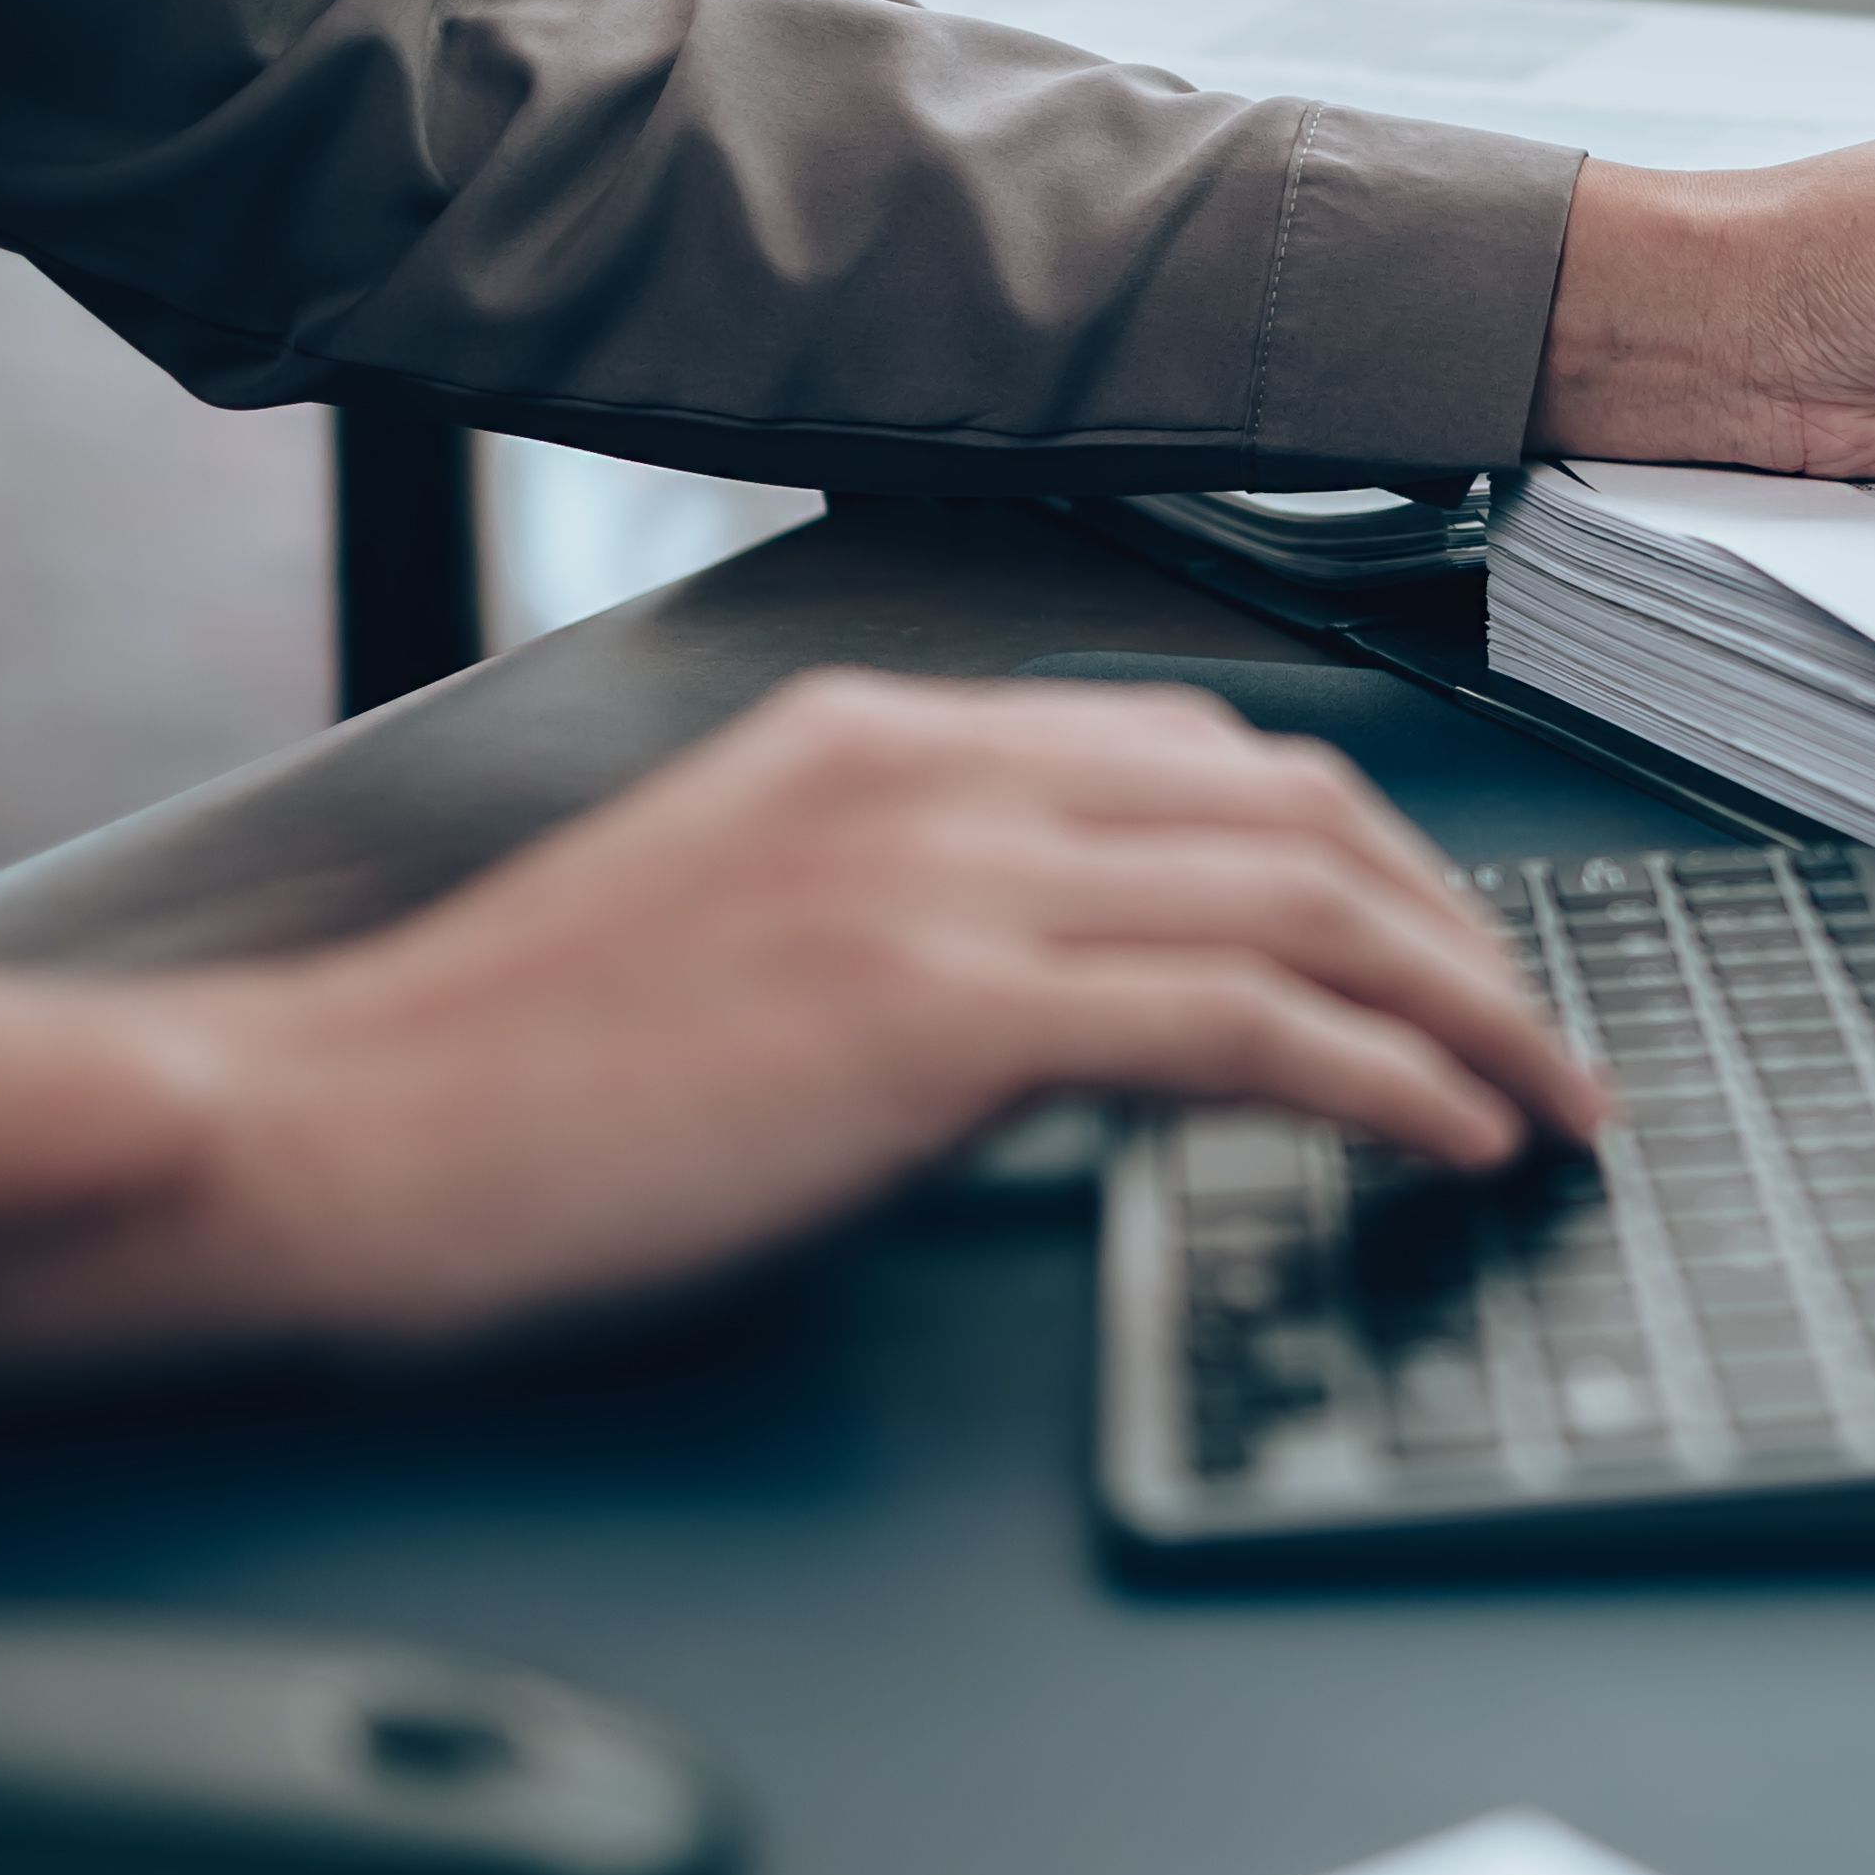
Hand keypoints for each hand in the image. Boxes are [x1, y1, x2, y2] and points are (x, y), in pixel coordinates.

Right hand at [0, 675, 1605, 1392]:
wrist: (328, 1139)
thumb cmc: (501, 1084)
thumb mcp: (738, 930)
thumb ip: (907, 915)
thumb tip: (1069, 1000)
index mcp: (881, 732)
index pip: (1204, 755)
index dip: (1365, 855)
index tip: (1442, 951)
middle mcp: (932, 767)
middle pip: (1297, 809)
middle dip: (1456, 929)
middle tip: (1541, 1038)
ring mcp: (939, 878)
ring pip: (1307, 902)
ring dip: (1464, 1012)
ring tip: (1545, 1104)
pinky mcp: (941, 1013)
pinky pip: (1246, 1023)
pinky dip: (1387, 1080)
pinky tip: (1452, 1142)